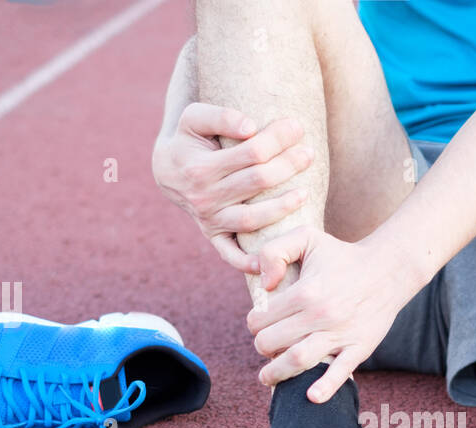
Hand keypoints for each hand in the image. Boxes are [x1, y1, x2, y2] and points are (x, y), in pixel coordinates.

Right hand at [151, 104, 314, 272]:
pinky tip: (272, 260)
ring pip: (253, 219)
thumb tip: (251, 128)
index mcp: (201, 168)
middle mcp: (205, 198)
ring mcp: (210, 220)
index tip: (297, 126)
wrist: (166, 169)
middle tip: (309, 153)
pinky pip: (231, 255)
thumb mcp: (193, 118)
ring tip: (305, 192)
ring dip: (283, 206)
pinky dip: (249, 263)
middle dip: (288, 165)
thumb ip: (220, 117)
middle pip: (258, 182)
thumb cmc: (188, 139)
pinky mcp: (213, 237)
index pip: (251, 153)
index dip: (277, 139)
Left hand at [248, 226, 418, 402]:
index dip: (254, 323)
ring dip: (276, 374)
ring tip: (267, 378)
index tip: (259, 323)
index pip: (261, 319)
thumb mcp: (306, 237)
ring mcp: (340, 334)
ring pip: (298, 360)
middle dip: (262, 347)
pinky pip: (341, 372)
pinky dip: (325, 387)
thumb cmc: (342, 255)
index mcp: (304, 291)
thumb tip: (264, 284)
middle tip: (265, 346)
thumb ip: (275, 251)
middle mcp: (320, 315)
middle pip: (272, 343)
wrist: (388, 269)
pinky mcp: (359, 347)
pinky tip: (311, 397)